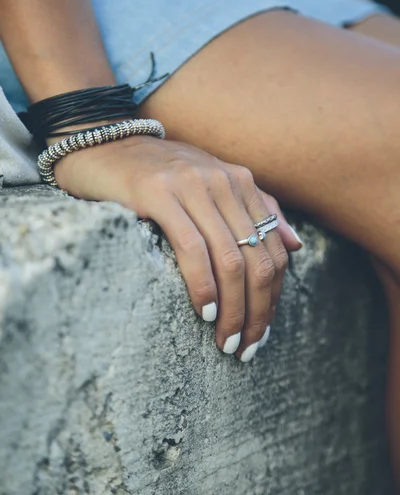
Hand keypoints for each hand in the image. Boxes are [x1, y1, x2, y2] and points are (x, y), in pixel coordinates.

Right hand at [55, 135, 301, 360]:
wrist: (108, 146)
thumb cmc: (161, 176)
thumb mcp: (215, 188)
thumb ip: (258, 210)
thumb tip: (297, 246)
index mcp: (242, 184)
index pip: (274, 251)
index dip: (273, 298)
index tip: (261, 332)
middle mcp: (225, 182)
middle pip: (258, 260)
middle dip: (256, 312)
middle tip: (245, 348)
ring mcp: (193, 186)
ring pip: (230, 259)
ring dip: (233, 309)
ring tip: (225, 342)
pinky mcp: (159, 193)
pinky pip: (192, 247)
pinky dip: (203, 285)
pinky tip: (205, 310)